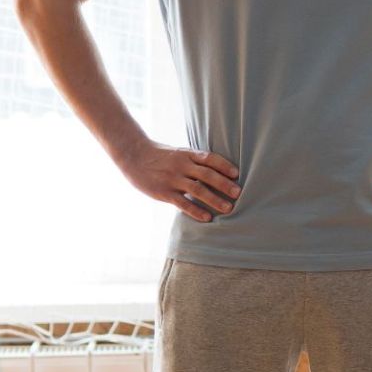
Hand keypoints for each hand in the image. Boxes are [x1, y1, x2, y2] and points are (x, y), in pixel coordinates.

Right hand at [115, 139, 240, 222]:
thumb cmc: (159, 156)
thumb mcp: (178, 153)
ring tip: (228, 208)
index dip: (224, 166)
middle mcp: (182, 166)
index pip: (210, 158)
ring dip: (214, 199)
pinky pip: (183, 203)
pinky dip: (196, 211)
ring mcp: (173, 179)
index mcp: (187, 154)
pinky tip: (207, 218)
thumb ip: (194, 161)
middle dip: (224, 184)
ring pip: (198, 190)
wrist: (133, 156)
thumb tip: (215, 170)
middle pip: (207, 174)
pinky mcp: (164, 192)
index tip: (237, 174)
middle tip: (238, 193)